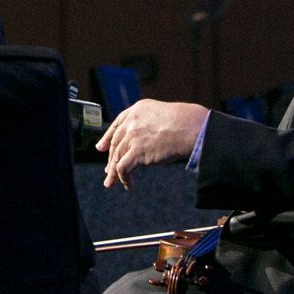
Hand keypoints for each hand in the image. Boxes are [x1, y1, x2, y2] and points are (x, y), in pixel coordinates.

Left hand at [94, 99, 209, 189]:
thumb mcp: (163, 116)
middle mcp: (132, 121)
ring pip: (117, 157)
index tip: (100, 147)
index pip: (117, 124)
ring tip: (111, 183)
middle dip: (110, 158)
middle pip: (116, 142)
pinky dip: (123, 177)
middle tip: (108, 170)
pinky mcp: (137, 151)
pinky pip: (123, 167)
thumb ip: (150, 127)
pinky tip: (128, 184)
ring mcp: (133, 135)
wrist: (192, 128)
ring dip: (114, 172)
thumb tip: (147, 145)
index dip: (107, 137)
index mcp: (138, 109)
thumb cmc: (187, 123)